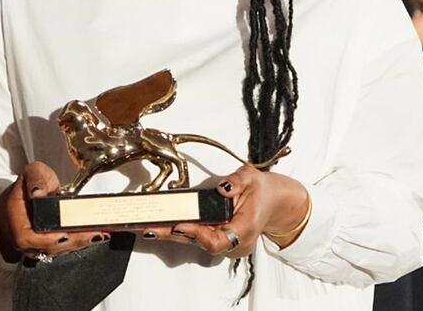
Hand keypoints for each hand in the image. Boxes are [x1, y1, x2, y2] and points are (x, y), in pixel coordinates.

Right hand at [0, 162, 108, 262]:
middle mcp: (24, 238)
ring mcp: (36, 245)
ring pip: (57, 251)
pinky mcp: (48, 246)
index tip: (64, 234)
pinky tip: (96, 235)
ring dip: (79, 243)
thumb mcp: (31, 173)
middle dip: (72, 242)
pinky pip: (63, 248)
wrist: (24, 197)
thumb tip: (38, 192)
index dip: (46, 239)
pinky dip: (79, 242)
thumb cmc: (27, 186)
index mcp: (15, 220)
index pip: (27, 238)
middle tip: (93, 233)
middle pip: (47, 247)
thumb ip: (35, 179)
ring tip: (100, 233)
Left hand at [143, 165, 308, 256]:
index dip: (197, 234)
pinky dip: (178, 231)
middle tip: (149, 228)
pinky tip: (160, 225)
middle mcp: (234, 243)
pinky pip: (196, 238)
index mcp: (244, 230)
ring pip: (195, 241)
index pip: (217, 240)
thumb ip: (238, 181)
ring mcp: (226, 244)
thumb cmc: (264, 192)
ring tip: (147, 226)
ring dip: (171, 234)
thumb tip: (223, 187)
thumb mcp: (253, 178)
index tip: (180, 225)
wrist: (276, 203)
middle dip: (172, 235)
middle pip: (199, 243)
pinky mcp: (218, 239)